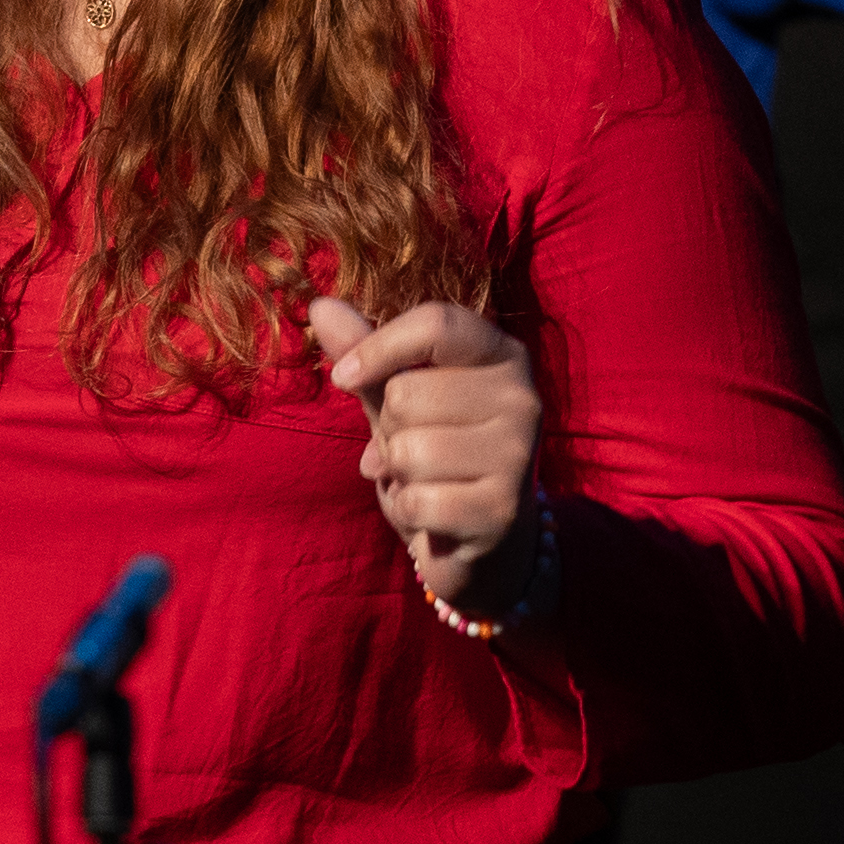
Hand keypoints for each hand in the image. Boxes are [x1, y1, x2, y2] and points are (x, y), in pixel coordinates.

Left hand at [305, 294, 545, 612]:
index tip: (343, 377)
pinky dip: (407, 509)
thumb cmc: (439, 453)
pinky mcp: (503, 510)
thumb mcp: (399, 397)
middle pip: (407, 393)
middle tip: (415, 449)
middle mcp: (523, 398)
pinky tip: (432, 515)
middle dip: (389, 429)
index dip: (378, 348)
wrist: (485, 539)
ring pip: (408, 450)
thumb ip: (366, 352)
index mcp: (502, 355)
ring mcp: (519, 455)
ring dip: (397, 473)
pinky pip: (416, 499)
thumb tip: (320, 304)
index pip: (436, 324)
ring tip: (426, 480)